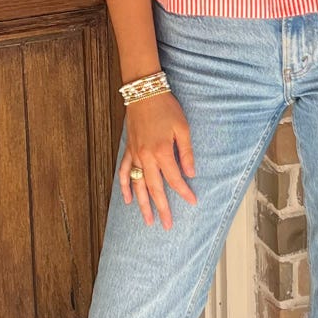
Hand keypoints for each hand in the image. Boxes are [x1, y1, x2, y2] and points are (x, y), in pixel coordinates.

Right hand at [119, 91, 196, 228]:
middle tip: (167, 225)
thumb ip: (186, 153)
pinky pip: (124, 172)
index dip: (184, 192)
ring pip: (138, 185)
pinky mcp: (129, 150)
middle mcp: (147, 157)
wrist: (144, 93)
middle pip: (155, 188)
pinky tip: (127, 200)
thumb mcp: (183, 128)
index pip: (175, 179)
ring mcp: (135, 155)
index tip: (192, 202)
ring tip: (148, 220)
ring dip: (142, 204)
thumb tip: (191, 173)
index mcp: (162, 152)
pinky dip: (125, 186)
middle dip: (162, 208)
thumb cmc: (166, 108)